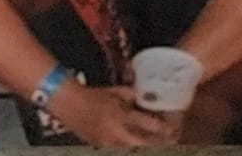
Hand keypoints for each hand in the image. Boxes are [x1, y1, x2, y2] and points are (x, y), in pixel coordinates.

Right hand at [50, 84, 177, 145]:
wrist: (68, 103)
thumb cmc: (93, 94)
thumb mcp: (114, 91)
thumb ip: (132, 96)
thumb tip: (146, 99)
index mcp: (121, 115)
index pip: (149, 125)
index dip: (163, 129)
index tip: (173, 129)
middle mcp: (116, 132)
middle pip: (144, 145)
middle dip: (158, 145)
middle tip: (169, 142)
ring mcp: (108, 143)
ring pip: (131, 150)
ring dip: (144, 148)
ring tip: (154, 146)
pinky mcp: (99, 147)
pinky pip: (118, 150)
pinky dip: (128, 148)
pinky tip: (134, 145)